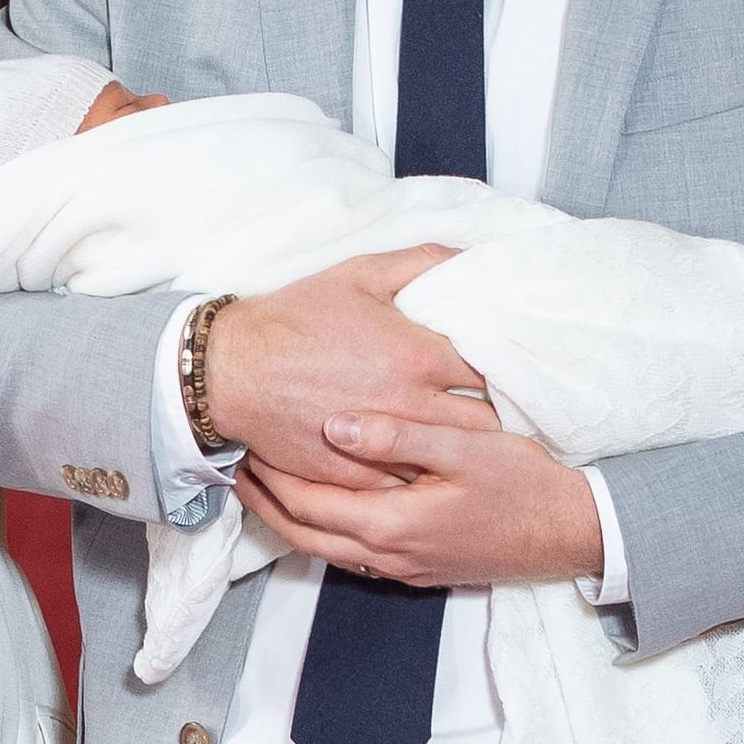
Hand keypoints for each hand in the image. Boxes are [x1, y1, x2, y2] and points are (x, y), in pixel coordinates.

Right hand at [202, 250, 496, 488]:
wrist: (232, 370)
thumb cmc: (296, 318)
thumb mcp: (360, 274)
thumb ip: (423, 262)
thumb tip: (472, 258)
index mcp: (418, 355)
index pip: (494, 371)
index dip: (508, 371)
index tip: (511, 371)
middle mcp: (408, 405)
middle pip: (483, 424)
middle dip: (496, 416)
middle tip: (500, 410)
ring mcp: (382, 447)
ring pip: (448, 460)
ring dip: (461, 451)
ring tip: (471, 443)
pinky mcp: (356, 476)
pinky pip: (407, 485)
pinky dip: (420, 476)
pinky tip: (426, 466)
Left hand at [237, 413, 605, 588]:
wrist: (570, 534)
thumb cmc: (524, 486)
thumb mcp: (465, 447)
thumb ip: (399, 436)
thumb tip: (335, 425)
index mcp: (390, 524)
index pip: (306, 504)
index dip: (270, 476)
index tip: (245, 444)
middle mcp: (387, 556)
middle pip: (302, 534)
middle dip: (265, 502)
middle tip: (238, 465)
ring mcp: (401, 568)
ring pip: (324, 549)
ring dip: (290, 518)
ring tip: (267, 483)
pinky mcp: (417, 569)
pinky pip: (351, 552)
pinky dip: (323, 528)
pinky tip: (323, 502)